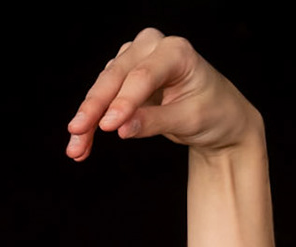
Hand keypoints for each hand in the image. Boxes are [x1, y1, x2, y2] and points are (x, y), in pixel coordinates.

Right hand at [65, 29, 259, 159]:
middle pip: (116, 77)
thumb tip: (121, 129)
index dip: (123, 102)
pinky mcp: (125, 76)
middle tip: (76, 133)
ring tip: (76, 149)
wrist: (219, 117)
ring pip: (103, 87)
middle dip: (94, 108)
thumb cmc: (213, 113)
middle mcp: (152, 47)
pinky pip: (103, 98)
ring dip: (87, 119)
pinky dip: (92, 122)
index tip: (107, 127)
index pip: (142, 76)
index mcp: (176, 51)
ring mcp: (135, 58)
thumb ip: (155, 122)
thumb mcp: (190, 120)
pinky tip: (82, 145)